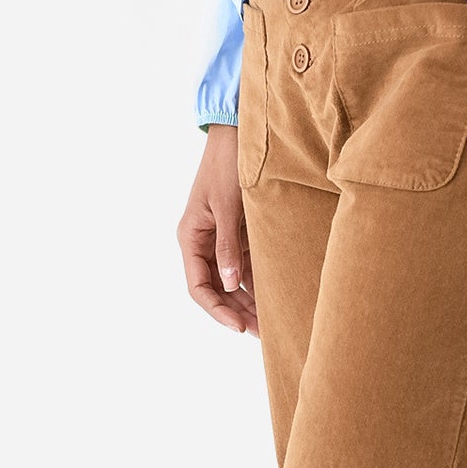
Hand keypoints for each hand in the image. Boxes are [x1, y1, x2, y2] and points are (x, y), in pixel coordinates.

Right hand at [176, 125, 259, 334]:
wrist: (238, 134)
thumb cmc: (226, 164)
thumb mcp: (227, 206)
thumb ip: (228, 246)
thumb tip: (228, 283)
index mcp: (191, 237)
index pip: (198, 286)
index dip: (217, 309)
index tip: (238, 326)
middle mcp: (203, 243)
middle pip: (216, 290)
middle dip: (237, 312)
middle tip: (262, 333)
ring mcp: (222, 241)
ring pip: (232, 282)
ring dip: (249, 303)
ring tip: (271, 324)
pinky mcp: (240, 235)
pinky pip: (247, 267)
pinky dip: (259, 284)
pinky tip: (275, 299)